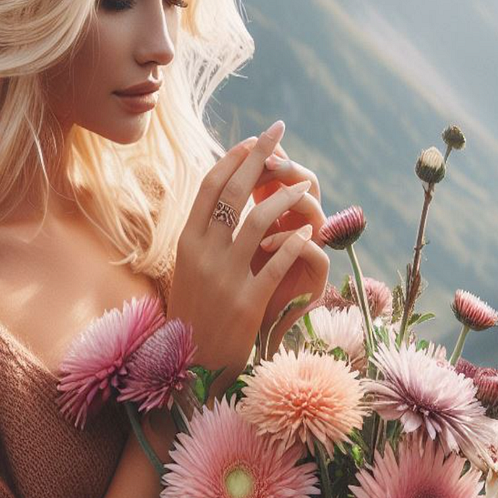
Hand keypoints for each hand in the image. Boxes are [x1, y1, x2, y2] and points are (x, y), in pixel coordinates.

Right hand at [167, 123, 321, 401]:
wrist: (193, 365)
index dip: (234, 159)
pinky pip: (278, 262)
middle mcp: (202, 254)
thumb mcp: (190, 271)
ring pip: (259, 221)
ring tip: (304, 184)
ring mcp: (224, 277)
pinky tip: (311, 232)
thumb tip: (226, 201)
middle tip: (279, 132)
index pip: (210, 187)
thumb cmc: (196, 314)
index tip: (254, 139)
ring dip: (285, 197)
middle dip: (259, 158)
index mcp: (186, 243)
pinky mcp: (247, 301)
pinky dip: (296, 243)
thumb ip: (205, 238)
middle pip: (233, 193)